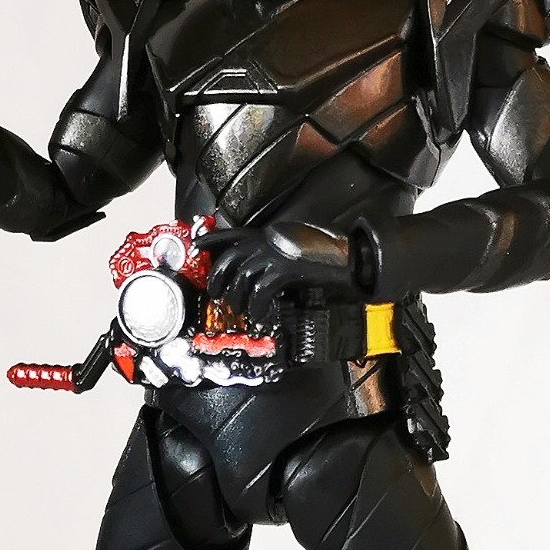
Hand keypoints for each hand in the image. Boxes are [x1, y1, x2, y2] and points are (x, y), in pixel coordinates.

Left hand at [203, 222, 366, 325]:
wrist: (351, 256)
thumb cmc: (326, 255)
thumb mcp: (292, 248)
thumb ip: (272, 254)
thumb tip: (257, 271)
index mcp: (269, 235)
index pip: (232, 234)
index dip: (212, 240)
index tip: (197, 246)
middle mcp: (268, 241)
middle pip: (229, 258)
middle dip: (218, 278)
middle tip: (217, 294)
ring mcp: (276, 254)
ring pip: (241, 276)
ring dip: (237, 298)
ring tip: (241, 310)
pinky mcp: (286, 270)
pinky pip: (260, 290)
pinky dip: (256, 306)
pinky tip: (258, 315)